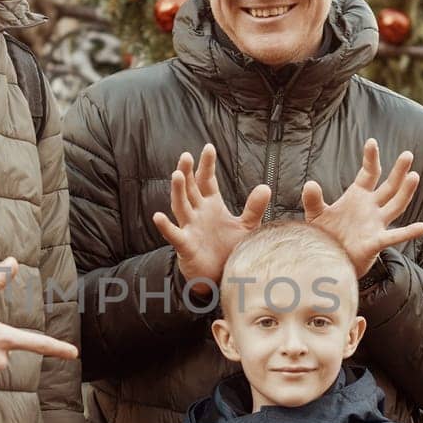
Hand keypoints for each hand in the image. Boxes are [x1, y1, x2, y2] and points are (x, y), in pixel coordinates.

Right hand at [152, 144, 271, 289]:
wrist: (220, 275)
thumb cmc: (228, 249)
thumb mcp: (245, 227)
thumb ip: (254, 208)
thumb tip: (265, 187)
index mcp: (211, 206)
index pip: (207, 181)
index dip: (206, 165)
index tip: (208, 147)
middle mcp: (198, 214)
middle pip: (191, 189)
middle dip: (188, 172)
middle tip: (186, 155)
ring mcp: (189, 228)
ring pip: (180, 206)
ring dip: (178, 191)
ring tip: (177, 175)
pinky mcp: (185, 246)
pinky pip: (174, 235)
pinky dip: (165, 227)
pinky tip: (158, 216)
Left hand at [301, 138, 422, 278]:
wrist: (327, 261)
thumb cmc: (325, 235)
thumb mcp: (316, 214)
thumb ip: (313, 199)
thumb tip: (310, 184)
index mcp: (358, 196)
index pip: (369, 173)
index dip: (371, 158)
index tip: (371, 142)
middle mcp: (371, 208)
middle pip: (389, 186)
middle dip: (398, 171)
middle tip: (408, 154)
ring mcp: (376, 224)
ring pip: (396, 205)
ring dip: (405, 192)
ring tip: (414, 176)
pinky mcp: (375, 242)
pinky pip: (394, 236)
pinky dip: (408, 232)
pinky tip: (421, 227)